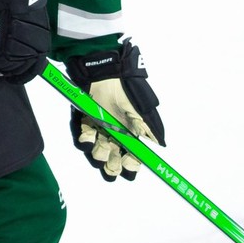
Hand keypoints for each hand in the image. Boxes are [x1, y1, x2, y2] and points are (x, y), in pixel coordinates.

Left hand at [65, 40, 163, 180]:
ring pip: (99, 151)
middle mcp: (117, 133)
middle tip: (112, 165)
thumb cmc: (127, 90)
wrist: (105, 73)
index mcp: (132, 133)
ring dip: (99, 153)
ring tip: (101, 144)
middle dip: (113, 166)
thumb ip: (151, 129)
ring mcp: (101, 128)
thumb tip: (160, 145)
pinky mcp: (86, 121)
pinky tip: (89, 136)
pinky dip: (84, 140)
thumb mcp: (143, 110)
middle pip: (114, 159)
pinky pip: (83, 138)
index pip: (133, 157)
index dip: (131, 166)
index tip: (128, 169)